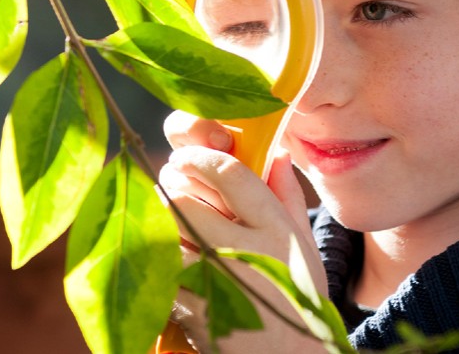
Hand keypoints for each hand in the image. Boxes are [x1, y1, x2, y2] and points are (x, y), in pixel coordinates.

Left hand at [159, 111, 327, 352]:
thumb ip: (287, 195)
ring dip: (158, 221)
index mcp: (274, 228)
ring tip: (166, 220)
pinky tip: (167, 257)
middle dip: (170, 189)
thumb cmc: (297, 294)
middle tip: (172, 189)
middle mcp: (243, 249)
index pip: (229, 174)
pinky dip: (156, 256)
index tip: (186, 158)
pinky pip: (157, 267)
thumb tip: (274, 152)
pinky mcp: (189, 307)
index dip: (199, 157)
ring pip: (161, 231)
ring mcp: (212, 280)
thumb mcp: (303, 244)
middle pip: (181, 199)